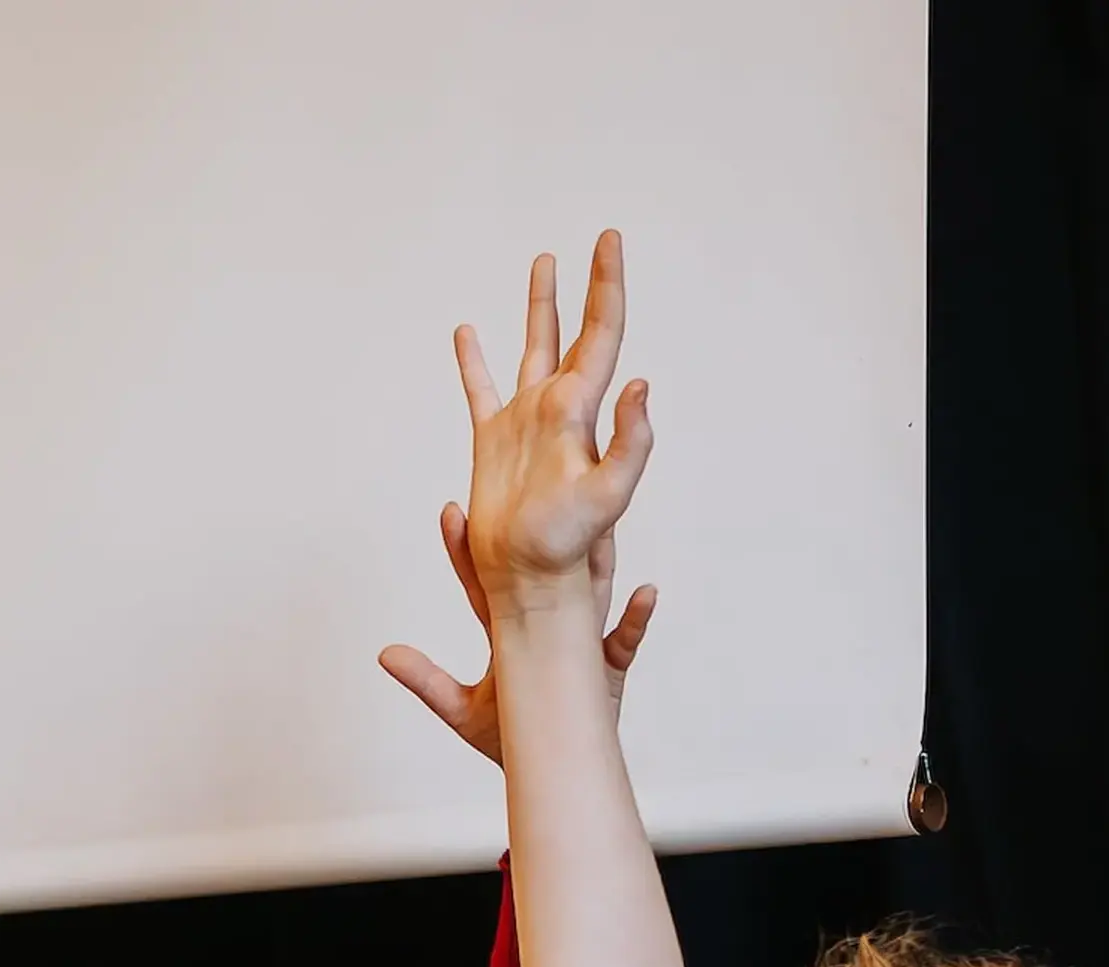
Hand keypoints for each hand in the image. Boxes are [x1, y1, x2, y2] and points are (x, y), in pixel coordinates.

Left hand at [380, 503, 656, 765]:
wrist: (550, 775)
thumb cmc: (507, 744)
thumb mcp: (461, 712)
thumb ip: (426, 683)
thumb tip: (383, 654)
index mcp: (509, 632)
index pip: (485, 582)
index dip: (467, 550)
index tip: (452, 512)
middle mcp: (548, 626)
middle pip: (545, 571)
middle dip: (541, 534)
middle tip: (537, 487)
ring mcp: (580, 644)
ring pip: (591, 591)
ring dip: (597, 559)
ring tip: (601, 521)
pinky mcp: (608, 671)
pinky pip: (624, 640)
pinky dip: (635, 619)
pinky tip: (645, 591)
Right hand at [457, 232, 653, 611]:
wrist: (529, 582)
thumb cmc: (567, 549)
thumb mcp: (609, 497)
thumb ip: (630, 444)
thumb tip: (640, 384)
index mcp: (582, 411)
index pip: (603, 334)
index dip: (608, 286)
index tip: (610, 241)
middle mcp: (558, 409)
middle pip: (576, 333)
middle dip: (588, 287)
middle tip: (600, 241)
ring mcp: (525, 423)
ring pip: (533, 350)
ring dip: (541, 308)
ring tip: (544, 263)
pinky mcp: (494, 444)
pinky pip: (482, 391)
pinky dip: (475, 362)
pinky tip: (468, 334)